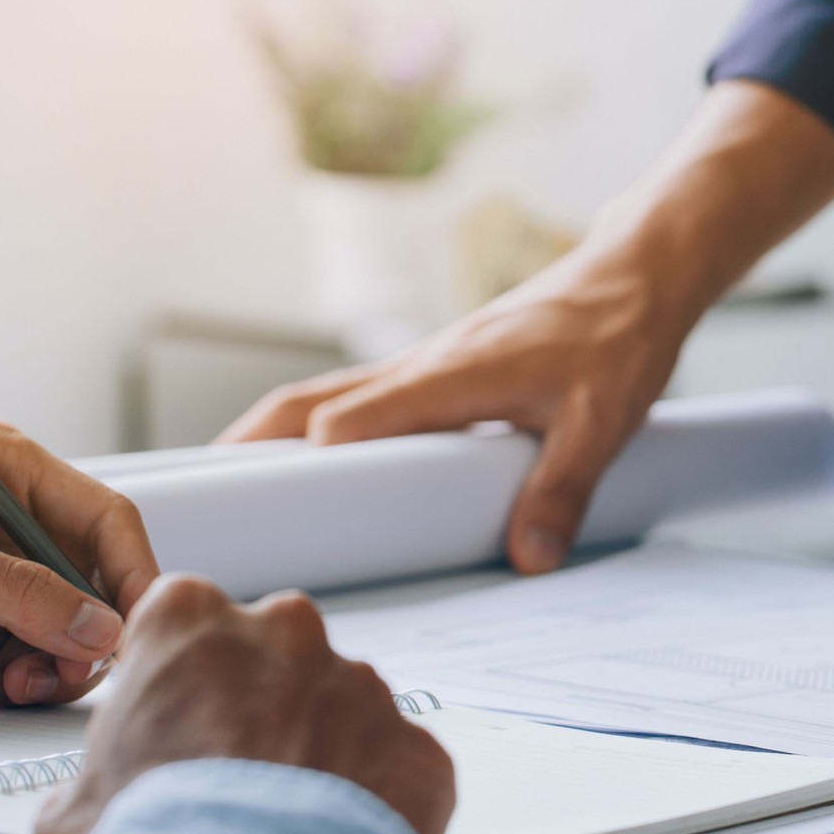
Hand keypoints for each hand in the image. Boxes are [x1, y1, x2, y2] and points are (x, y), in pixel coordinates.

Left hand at [0, 421, 158, 705]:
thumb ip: (12, 588)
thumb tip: (95, 625)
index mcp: (1, 468)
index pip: (104, 517)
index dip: (131, 570)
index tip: (142, 622)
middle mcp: (5, 520)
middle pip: (91, 581)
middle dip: (84, 633)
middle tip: (66, 672)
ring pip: (66, 629)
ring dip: (50, 666)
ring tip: (13, 685)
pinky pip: (27, 659)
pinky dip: (17, 682)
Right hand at [36, 576, 455, 833]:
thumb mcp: (73, 806)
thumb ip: (101, 770)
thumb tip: (102, 798)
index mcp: (192, 622)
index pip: (188, 621)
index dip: (185, 677)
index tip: (182, 717)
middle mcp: (286, 634)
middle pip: (275, 654)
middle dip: (262, 705)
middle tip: (237, 776)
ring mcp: (360, 685)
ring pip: (341, 706)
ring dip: (321, 750)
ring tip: (288, 821)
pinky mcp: (416, 743)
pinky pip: (395, 762)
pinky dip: (375, 797)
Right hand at [218, 82, 833, 574]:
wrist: (637, 276)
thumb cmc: (619, 336)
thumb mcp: (602, 422)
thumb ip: (562, 490)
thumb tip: (528, 558)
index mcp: (450, 376)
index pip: (346, 423)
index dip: (302, 468)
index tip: (261, 515)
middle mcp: (422, 366)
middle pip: (305, 405)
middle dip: (247, 448)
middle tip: (196, 499)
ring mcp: (426, 365)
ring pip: (324, 398)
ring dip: (273, 437)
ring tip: (232, 490)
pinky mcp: (440, 369)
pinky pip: (359, 399)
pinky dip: (318, 428)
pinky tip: (316, 464)